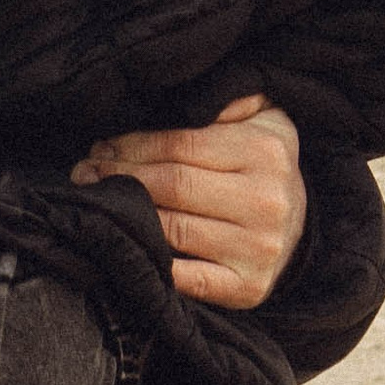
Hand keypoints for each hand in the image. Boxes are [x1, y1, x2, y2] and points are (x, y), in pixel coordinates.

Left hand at [69, 95, 307, 308]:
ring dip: (126, 214)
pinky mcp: (247, 288)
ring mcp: (257, 249)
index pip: (182, 145)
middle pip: (173, 186)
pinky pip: (187, 278)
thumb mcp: (264, 118)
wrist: (299, 228)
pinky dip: (153, 262)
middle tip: (85, 170)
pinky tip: (128, 243)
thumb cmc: (265, 166)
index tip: (101, 145)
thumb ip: (229, 100)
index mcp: (265, 151)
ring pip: (173, 229)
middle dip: (121, 175)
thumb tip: (186, 97)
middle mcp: (265, 201)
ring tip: (96, 199)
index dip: (134, 145)